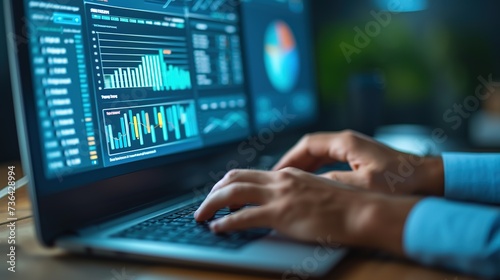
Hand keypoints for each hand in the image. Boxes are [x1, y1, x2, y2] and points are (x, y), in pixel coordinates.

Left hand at [195, 168, 417, 254]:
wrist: (363, 212)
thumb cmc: (346, 206)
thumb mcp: (316, 192)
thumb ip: (296, 193)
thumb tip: (281, 203)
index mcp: (288, 174)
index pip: (248, 173)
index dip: (228, 183)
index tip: (220, 194)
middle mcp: (280, 180)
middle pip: (234, 178)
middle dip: (214, 191)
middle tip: (205, 204)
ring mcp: (280, 196)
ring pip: (232, 193)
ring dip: (211, 204)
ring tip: (202, 216)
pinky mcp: (281, 214)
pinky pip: (243, 218)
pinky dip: (225, 223)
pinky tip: (218, 229)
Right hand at [273, 130, 443, 195]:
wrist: (428, 178)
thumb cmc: (401, 181)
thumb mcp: (364, 185)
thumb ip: (334, 182)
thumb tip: (309, 184)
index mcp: (346, 142)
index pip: (307, 144)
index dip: (289, 158)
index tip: (277, 172)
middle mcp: (348, 141)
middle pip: (311, 147)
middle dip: (293, 162)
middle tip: (279, 178)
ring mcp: (354, 148)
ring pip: (320, 154)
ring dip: (304, 166)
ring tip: (291, 181)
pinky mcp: (360, 157)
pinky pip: (330, 160)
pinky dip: (317, 169)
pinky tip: (312, 183)